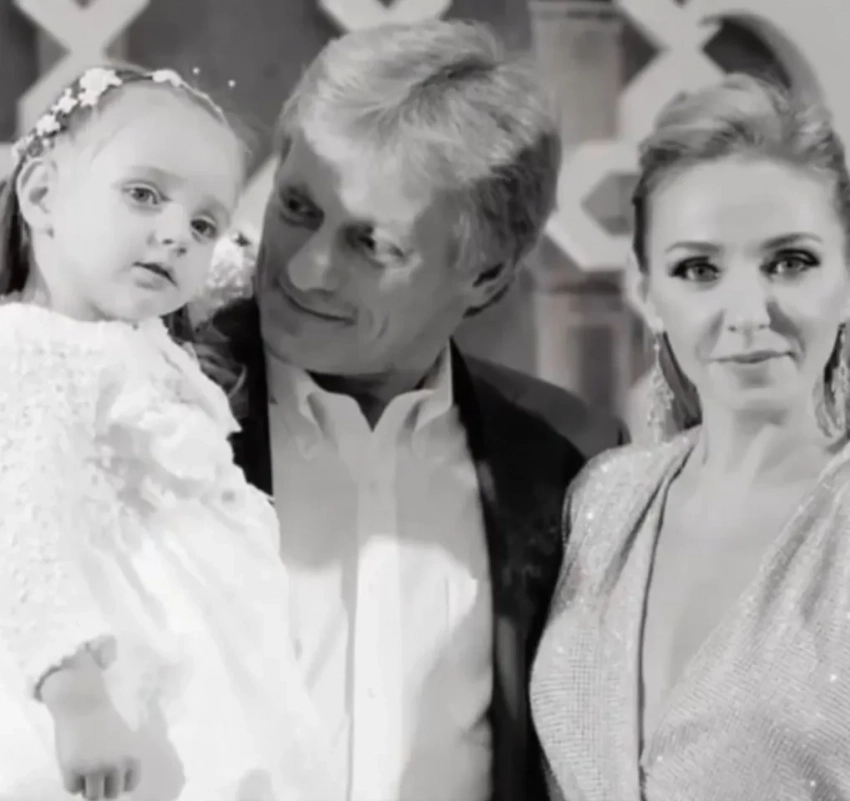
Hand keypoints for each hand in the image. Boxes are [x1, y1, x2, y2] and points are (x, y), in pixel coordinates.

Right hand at [39, 652, 140, 799]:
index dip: (119, 780)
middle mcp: (116, 766)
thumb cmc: (104, 722)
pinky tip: (72, 764)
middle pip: (111, 794)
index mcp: (132, 758)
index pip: (130, 785)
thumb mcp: (123, 742)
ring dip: (87, 788)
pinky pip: (72, 789)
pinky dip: (71, 781)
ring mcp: (94, 769)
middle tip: (95, 773)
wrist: (84, 704)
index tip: (112, 772)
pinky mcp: (73, 769)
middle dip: (103, 786)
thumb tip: (118, 788)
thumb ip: (123, 762)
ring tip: (84, 772)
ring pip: (92, 797)